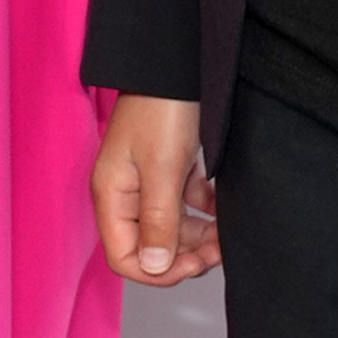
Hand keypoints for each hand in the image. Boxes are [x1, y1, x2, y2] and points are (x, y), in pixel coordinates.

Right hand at [92, 95, 217, 284]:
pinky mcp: (164, 168)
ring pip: (169, 226)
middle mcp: (124, 193)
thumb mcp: (163, 171)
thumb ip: (158, 222)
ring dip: (197, 234)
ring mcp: (144, 180)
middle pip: (149, 245)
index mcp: (112, 197)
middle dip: (184, 253)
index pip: (124, 257)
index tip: (192, 266)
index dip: (158, 271)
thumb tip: (155, 267)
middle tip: (218, 250)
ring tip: (224, 233)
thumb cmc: (161, 109)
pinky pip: (180, 203)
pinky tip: (218, 205)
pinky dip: (200, 209)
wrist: (174, 65)